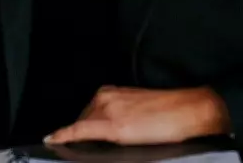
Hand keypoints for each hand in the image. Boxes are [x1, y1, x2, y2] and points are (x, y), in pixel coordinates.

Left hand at [45, 86, 230, 146]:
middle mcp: (107, 97)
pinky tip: (54, 139)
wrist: (188, 111)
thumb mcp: (137, 112)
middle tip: (79, 147)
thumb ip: (119, 118)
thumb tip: (105, 135)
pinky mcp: (113, 125)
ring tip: (76, 148)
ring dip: (78, 136)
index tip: (58, 136)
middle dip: (79, 133)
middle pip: (81, 121)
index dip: (73, 127)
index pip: (85, 114)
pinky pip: (80, 130)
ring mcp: (108, 109)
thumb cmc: (169, 113)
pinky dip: (66, 135)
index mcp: (113, 93)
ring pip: (82, 126)